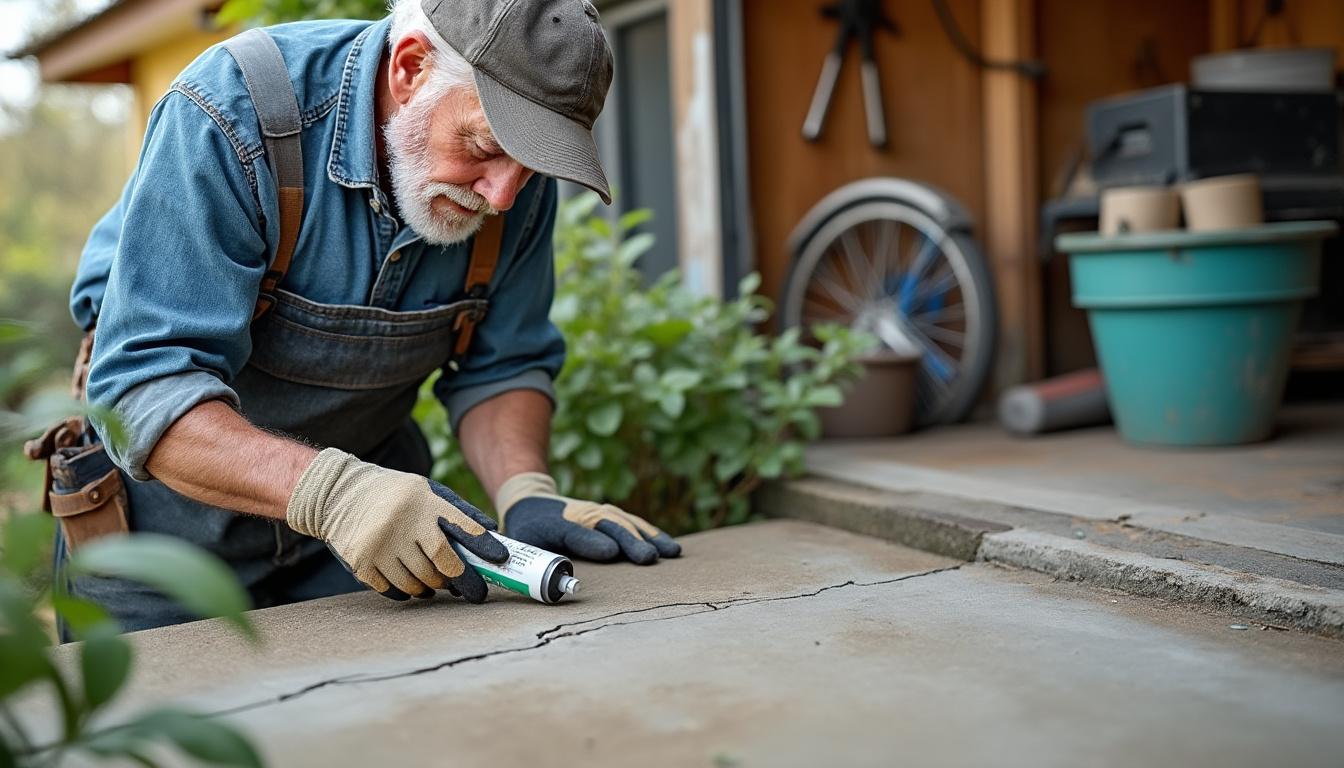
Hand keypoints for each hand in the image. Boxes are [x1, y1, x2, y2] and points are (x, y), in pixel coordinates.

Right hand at [286, 448, 507, 601]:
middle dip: (458, 579)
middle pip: (442, 563)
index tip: (500, 560)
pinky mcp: (362, 562)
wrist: (339, 494)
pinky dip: (406, 592)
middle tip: (464, 586)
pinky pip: (394, 590)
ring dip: (431, 587)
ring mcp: (381, 544)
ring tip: (434, 584)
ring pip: (418, 582)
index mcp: (424, 502)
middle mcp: (404, 522)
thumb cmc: (394, 495)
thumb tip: (491, 530)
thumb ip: (457, 510)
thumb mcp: (425, 490)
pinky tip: (411, 586)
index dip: (484, 547)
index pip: (462, 528)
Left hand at [495, 472, 680, 564]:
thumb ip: (528, 562)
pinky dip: (651, 533)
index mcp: (554, 523)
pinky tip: (669, 546)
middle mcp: (581, 513)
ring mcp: (597, 512)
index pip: (574, 531)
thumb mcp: (519, 544)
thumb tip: (545, 586)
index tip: (610, 553)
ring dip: (648, 537)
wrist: (531, 499)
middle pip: (608, 526)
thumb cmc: (526, 530)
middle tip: (649, 559)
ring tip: (670, 552)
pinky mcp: (608, 515)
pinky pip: (632, 523)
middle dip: (630, 541)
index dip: (590, 540)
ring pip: (625, 522)